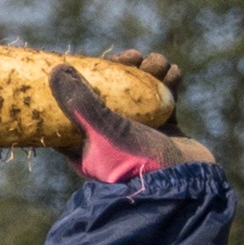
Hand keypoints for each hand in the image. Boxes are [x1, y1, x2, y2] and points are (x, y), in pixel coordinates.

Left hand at [48, 60, 214, 176]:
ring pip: (140, 94)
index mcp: (85, 145)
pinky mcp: (166, 133)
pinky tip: (174, 72)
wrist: (186, 187)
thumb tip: (57, 71)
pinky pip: (165, 101)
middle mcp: (110, 139)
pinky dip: (170, 84)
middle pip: (112, 94)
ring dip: (150, 73)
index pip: (74, 107)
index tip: (88, 58)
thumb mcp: (102, 132)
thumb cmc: (137, 163)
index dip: (79, 81)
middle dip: (124, 71)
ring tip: (158, 62)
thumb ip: (80, 103)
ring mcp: (139, 134)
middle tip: (133, 56)